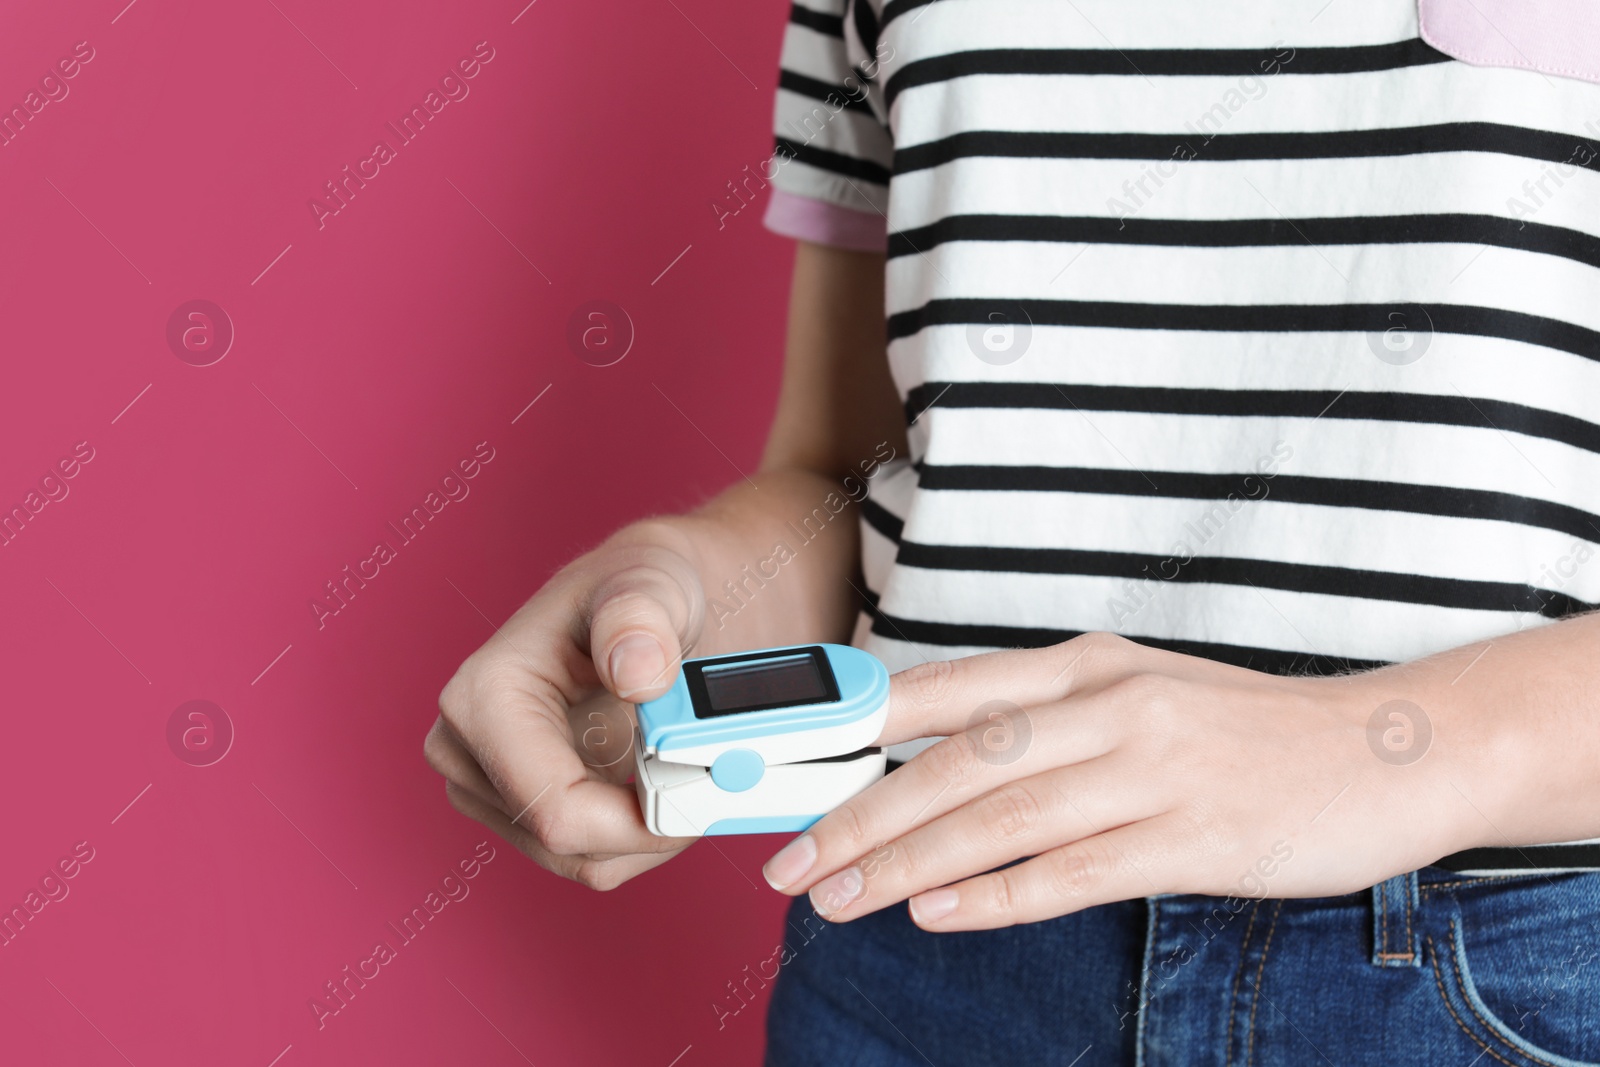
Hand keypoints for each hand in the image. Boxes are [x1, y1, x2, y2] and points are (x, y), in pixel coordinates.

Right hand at [425, 522, 705, 888]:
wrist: (648, 603)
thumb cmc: (644, 586)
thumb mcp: (653, 583)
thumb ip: (640, 619)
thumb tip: (636, 673)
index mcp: (484, 697)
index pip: (557, 812)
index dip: (642, 821)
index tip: (707, 788)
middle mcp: (465, 748)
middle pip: (567, 845)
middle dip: (649, 825)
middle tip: (709, 773)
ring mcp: (484, 785)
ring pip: (581, 860)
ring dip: (647, 831)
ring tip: (685, 764)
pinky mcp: (513, 809)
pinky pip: (587, 855)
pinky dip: (636, 831)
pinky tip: (662, 779)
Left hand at [760, 633, 1474, 929]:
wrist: (1387, 751)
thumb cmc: (1244, 731)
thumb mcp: (1138, 697)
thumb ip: (1046, 723)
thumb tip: (938, 764)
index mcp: (1087, 664)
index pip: (947, 692)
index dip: (858, 731)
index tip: (789, 769)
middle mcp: (1110, 705)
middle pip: (957, 760)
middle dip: (860, 814)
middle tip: (792, 860)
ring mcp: (1154, 769)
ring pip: (1001, 817)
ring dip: (909, 862)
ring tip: (840, 898)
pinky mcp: (1196, 837)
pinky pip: (1075, 871)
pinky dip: (997, 894)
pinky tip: (938, 913)